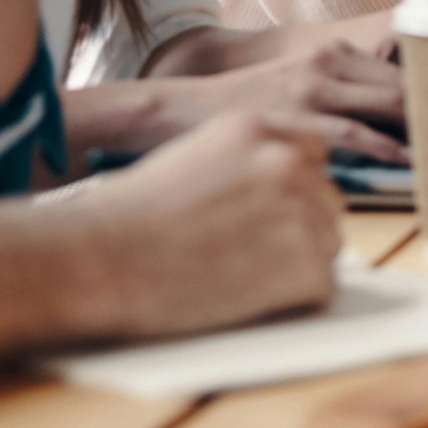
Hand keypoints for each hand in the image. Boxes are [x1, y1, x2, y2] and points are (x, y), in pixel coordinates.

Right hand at [65, 113, 341, 340]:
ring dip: (296, 265)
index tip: (270, 212)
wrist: (99, 260)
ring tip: (239, 277)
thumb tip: (275, 192)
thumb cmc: (125, 219)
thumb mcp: (189, 159)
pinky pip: (322, 286)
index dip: (294, 187)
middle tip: (251, 255)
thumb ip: (241, 163)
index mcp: (256, 126)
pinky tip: (248, 299)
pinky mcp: (306, 262)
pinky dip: (295, 301)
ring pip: (328, 243)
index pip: (312, 152)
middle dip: (298, 228)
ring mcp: (300, 208)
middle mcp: (287, 159)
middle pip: (326, 198)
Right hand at [152, 38, 410, 162]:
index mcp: (331, 53)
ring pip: (388, 102)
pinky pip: (353, 133)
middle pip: (404, 81)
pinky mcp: (295, 117)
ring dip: (423, 125)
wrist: (180, 109)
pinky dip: (386, 147)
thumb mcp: (295, 86)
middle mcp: (327, 62)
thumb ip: (338, 95)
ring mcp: (311, 88)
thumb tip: (385, 121)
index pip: (401, 67)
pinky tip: (410, 162)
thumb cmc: (245, 108)